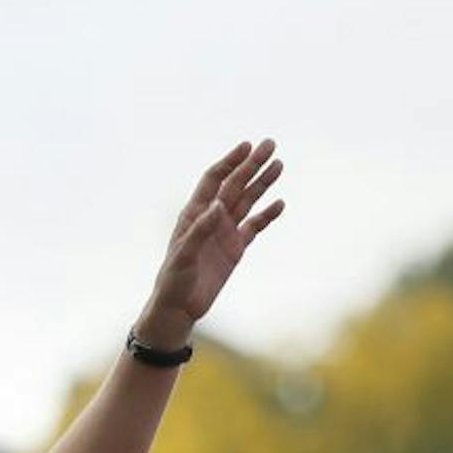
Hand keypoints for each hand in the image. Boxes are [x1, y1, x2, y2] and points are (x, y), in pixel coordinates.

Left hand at [137, 139, 285, 345]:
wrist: (179, 308)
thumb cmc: (173, 281)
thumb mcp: (184, 255)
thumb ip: (201, 230)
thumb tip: (218, 204)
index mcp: (194, 214)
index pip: (214, 180)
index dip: (229, 162)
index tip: (247, 146)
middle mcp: (211, 218)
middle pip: (235, 185)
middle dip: (252, 165)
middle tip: (270, 144)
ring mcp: (225, 232)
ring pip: (248, 201)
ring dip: (263, 183)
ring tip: (279, 164)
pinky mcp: (235, 249)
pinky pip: (255, 227)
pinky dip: (267, 215)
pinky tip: (279, 203)